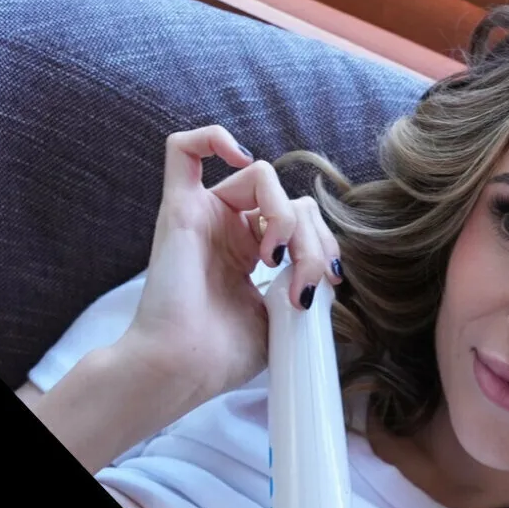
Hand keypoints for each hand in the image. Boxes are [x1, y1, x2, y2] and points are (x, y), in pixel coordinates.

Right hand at [117, 124, 345, 403]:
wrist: (184, 369)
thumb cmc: (222, 355)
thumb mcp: (281, 319)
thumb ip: (303, 284)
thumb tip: (327, 270)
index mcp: (249, 255)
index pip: (301, 220)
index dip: (324, 245)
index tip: (328, 285)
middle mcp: (228, 230)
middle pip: (291, 200)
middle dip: (312, 240)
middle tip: (304, 287)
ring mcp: (205, 217)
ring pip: (262, 177)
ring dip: (286, 216)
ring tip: (276, 261)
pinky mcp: (180, 209)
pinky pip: (183, 149)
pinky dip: (213, 138)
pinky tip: (236, 156)